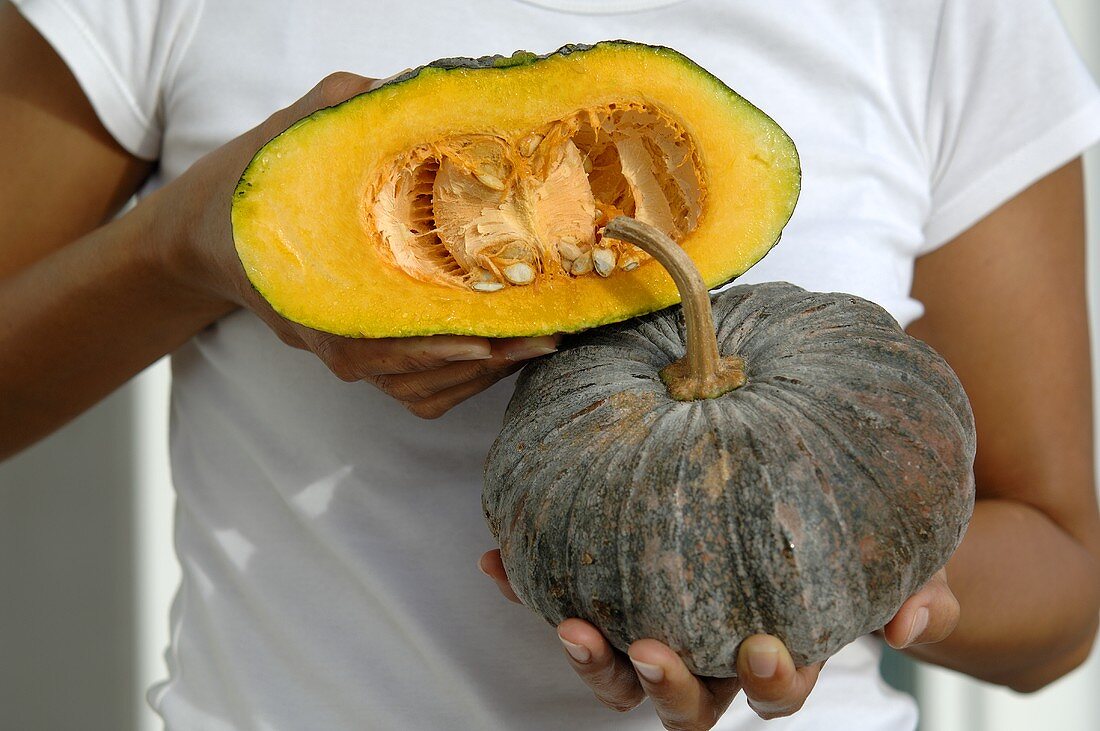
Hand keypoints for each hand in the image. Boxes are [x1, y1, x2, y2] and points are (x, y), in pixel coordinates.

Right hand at [148, 72, 555, 416]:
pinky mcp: (364, 360)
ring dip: (482, 373)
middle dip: (486, 358)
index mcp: (319, 296)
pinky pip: (420, 389)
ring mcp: (350, 357)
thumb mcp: (295, 137)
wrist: (214, 236)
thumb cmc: (257, 189)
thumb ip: (346, 111)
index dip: (445, 341)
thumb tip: (404, 88)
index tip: (495, 336)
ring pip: (425, 389)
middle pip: (421, 371)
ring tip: (538, 341)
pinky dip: (463, 379)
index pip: (389, 339)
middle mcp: (336, 340)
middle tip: (545, 335)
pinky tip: (503, 349)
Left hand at [480, 549, 958, 727]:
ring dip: (591, 658)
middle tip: (647, 647)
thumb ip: (920, 583)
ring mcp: (657, 627)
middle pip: (687, 703)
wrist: (802, 491)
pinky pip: (567, 602)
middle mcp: (711, 654)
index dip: (768, 683)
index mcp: (776, 651)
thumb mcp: (900, 551)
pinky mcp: (608, 595)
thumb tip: (910, 621)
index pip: (774, 690)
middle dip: (668, 686)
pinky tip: (498, 558)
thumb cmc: (850, 532)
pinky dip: (527, 589)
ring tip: (566, 621)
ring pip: (618, 677)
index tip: (758, 648)